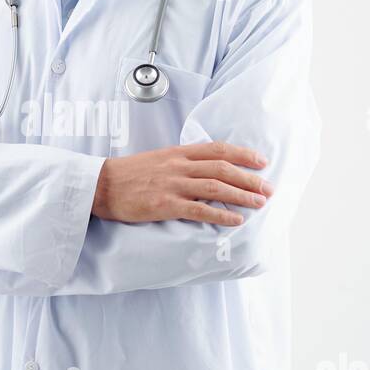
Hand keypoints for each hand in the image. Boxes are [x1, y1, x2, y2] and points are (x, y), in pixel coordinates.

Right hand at [92, 141, 272, 225]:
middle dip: (249, 178)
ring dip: (241, 195)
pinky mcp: (165, 205)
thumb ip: (182, 162)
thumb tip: (207, 169)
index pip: (218, 149)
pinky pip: (199, 209)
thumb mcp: (159, 159)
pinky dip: (220, 214)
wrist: (101, 185)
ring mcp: (172, 185)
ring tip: (259, 203)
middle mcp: (179, 166)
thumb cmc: (129, 174)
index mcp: (178, 153)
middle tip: (268, 188)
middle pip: (222, 168)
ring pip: (215, 187)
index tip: (262, 161)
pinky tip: (235, 220)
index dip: (243, 154)